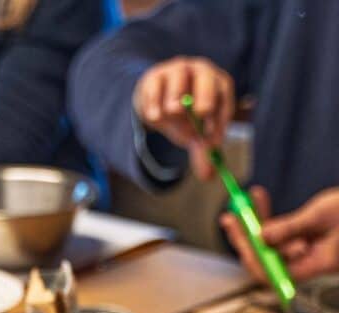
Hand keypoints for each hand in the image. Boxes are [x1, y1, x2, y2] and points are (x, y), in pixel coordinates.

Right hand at [133, 57, 234, 179]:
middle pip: (205, 77)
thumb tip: (209, 176)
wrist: (155, 101)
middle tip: (199, 119)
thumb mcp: (195, 133)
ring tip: (172, 119)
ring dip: (174, 110)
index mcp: (216, 82)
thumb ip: (203, 153)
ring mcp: (176, 70)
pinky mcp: (155, 76)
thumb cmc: (183, 116)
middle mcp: (200, 70)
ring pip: (177, 88)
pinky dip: (155, 112)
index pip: (224, 93)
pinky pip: (155, 95)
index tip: (213, 139)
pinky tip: (156, 117)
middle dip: (204, 99)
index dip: (221, 115)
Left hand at [223, 187, 338, 282]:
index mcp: (315, 266)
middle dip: (247, 237)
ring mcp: (308, 256)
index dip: (250, 255)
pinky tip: (261, 201)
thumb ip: (291, 227)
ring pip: (273, 246)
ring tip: (248, 199)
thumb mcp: (323, 214)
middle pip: (267, 259)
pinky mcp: (309, 245)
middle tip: (230, 216)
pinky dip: (272, 221)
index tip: (237, 233)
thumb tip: (262, 236)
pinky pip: (283, 237)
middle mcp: (308, 266)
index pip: (271, 272)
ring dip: (258, 223)